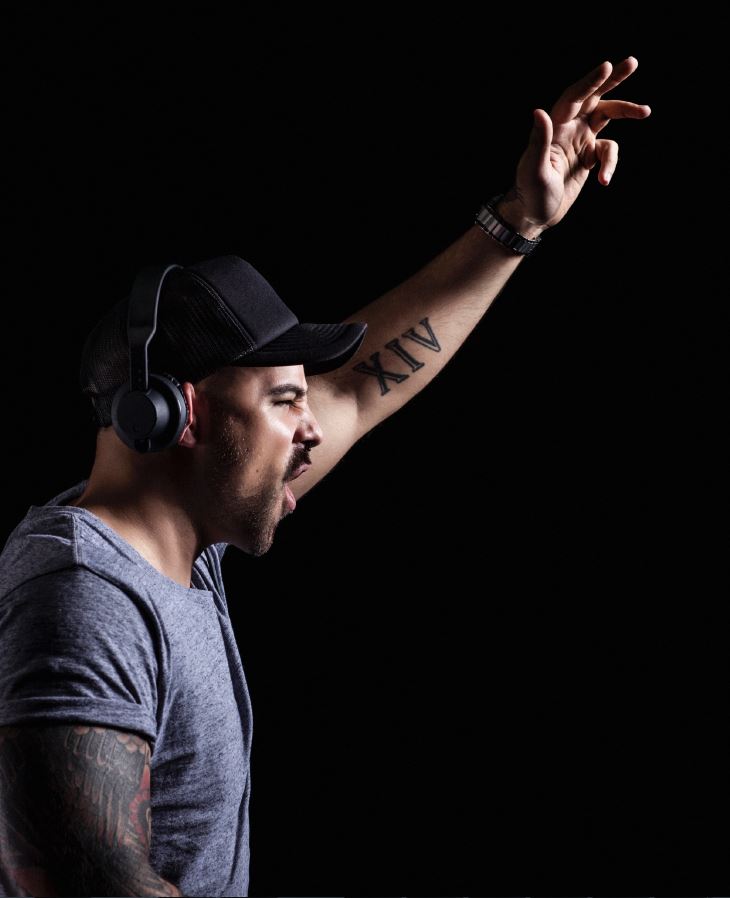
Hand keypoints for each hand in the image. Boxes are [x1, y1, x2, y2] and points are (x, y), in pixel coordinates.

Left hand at [497, 56, 651, 237]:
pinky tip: (604, 181)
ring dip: (626, 111)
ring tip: (646, 112)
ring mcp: (580, 141)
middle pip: (593, 97)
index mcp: (555, 127)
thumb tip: (539, 111)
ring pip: (607, 116)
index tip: (606, 66)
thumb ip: (539, 141)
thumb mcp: (534, 170)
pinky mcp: (588, 156)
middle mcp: (568, 129)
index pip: (574, 98)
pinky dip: (611, 163)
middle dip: (612, 79)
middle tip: (633, 61)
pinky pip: (608, 151)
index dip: (590, 82)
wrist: (535, 215)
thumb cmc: (530, 193)